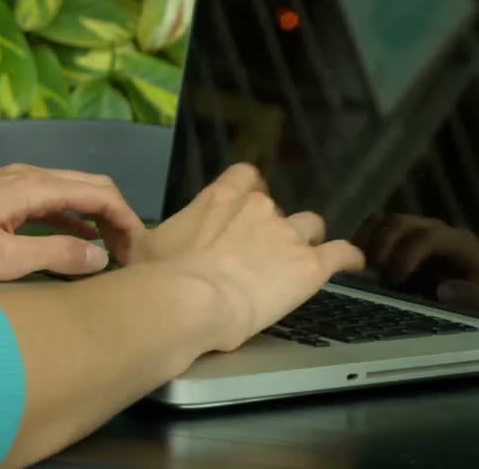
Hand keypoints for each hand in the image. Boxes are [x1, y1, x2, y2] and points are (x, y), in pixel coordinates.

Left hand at [0, 164, 145, 281]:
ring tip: (112, 253)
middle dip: (117, 217)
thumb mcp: (3, 261)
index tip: (139, 252)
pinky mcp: (0, 197)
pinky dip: (73, 220)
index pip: (99, 193)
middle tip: (132, 254)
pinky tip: (77, 244)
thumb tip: (101, 257)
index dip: (126, 220)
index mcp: (33, 186)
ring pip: (71, 193)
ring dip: (96, 219)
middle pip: (90, 187)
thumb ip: (57, 257)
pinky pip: (51, 202)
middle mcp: (27, 175)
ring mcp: (12, 183)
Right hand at [148, 164, 364, 350]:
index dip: (250, 192)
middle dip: (273, 228)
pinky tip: (355, 262)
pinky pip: (341, 254)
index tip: (247, 207)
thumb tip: (123, 232)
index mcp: (221, 198)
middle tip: (261, 255)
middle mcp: (258, 207)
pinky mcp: (310, 265)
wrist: (190, 301)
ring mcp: (288, 234)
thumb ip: (140, 233)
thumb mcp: (139, 247)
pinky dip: (350, 257)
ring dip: (306, 242)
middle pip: (277, 208)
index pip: (246, 176)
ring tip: (300, 261)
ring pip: (310, 227)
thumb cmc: (160, 276)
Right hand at [352, 213, 478, 294]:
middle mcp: (435, 229)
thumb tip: (443, 289)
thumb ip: (474, 298)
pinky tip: (357, 265)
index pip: (427, 236)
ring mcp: (417, 230)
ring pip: (384, 221)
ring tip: (359, 269)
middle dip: (381, 247)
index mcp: (457, 242)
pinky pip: (376, 229)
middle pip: (400, 222)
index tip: (393, 280)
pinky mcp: (402, 238)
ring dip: (367, 242)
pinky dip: (363, 242)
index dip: (407, 255)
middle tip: (370, 276)